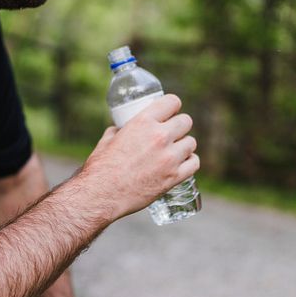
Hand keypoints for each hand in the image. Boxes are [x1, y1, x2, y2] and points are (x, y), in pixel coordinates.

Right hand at [78, 94, 198, 219]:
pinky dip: (189, 162)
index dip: (172, 106)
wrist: (102, 195)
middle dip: (179, 125)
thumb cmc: (101, 168)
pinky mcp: (174, 177)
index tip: (170, 112)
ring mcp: (169, 158)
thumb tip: (122, 129)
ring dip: (184, 145)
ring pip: (191, 142)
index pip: (172, 102)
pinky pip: (194, 163)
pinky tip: (182, 163)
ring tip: (175, 150)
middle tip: (172, 133)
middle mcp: (160, 136)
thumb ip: (119, 130)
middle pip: (186, 121)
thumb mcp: (107, 140)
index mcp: (143, 122)